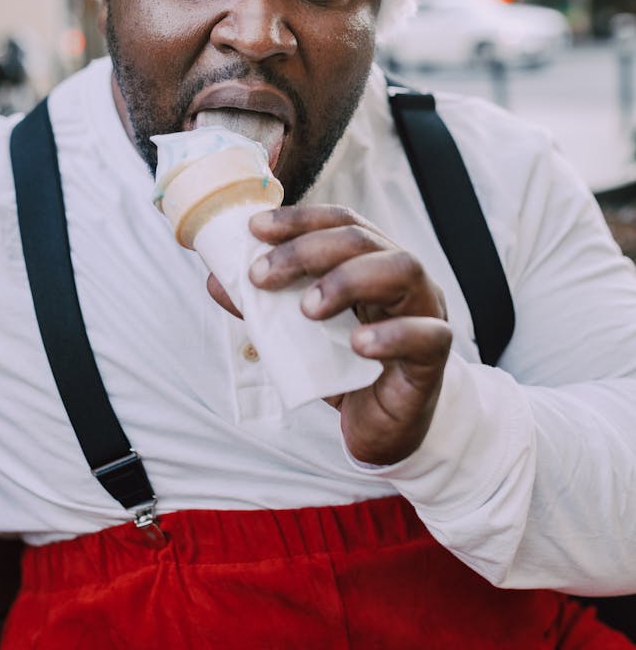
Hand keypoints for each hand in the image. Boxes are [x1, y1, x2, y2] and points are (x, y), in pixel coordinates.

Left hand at [246, 205, 451, 464]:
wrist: (384, 429)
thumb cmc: (346, 370)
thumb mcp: (299, 336)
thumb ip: (265, 308)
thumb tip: (216, 281)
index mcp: (372, 262)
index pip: (340, 222)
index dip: (298, 220)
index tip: (255, 230)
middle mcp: (402, 278)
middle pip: (363, 239)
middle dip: (308, 249)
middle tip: (263, 276)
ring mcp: (424, 311)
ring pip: (402, 269)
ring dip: (348, 279)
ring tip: (308, 308)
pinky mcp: (433, 358)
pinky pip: (426, 335)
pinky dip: (391, 334)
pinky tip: (358, 343)